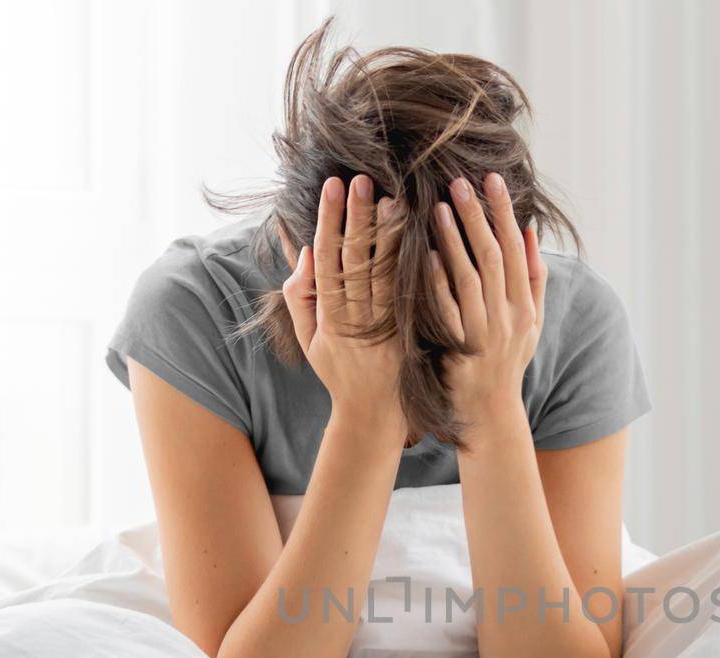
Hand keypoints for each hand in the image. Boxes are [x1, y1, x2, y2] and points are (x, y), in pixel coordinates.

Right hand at [281, 174, 405, 443]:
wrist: (374, 415)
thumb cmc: (338, 372)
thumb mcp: (308, 338)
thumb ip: (300, 296)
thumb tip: (307, 250)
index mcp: (328, 316)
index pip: (328, 259)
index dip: (330, 221)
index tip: (333, 187)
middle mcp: (355, 319)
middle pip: (356, 260)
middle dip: (358, 219)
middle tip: (363, 180)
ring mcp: (383, 327)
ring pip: (385, 274)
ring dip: (388, 236)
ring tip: (393, 199)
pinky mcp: (408, 334)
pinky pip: (411, 295)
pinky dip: (414, 265)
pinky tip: (420, 238)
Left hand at [430, 172, 547, 441]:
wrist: (489, 414)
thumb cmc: (506, 363)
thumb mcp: (530, 324)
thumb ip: (533, 279)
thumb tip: (530, 234)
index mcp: (525, 306)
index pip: (515, 248)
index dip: (503, 213)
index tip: (491, 180)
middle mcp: (509, 317)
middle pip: (493, 256)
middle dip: (477, 216)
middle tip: (459, 182)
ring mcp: (485, 333)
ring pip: (470, 278)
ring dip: (454, 241)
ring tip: (439, 207)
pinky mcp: (459, 348)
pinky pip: (446, 309)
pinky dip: (437, 281)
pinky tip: (424, 256)